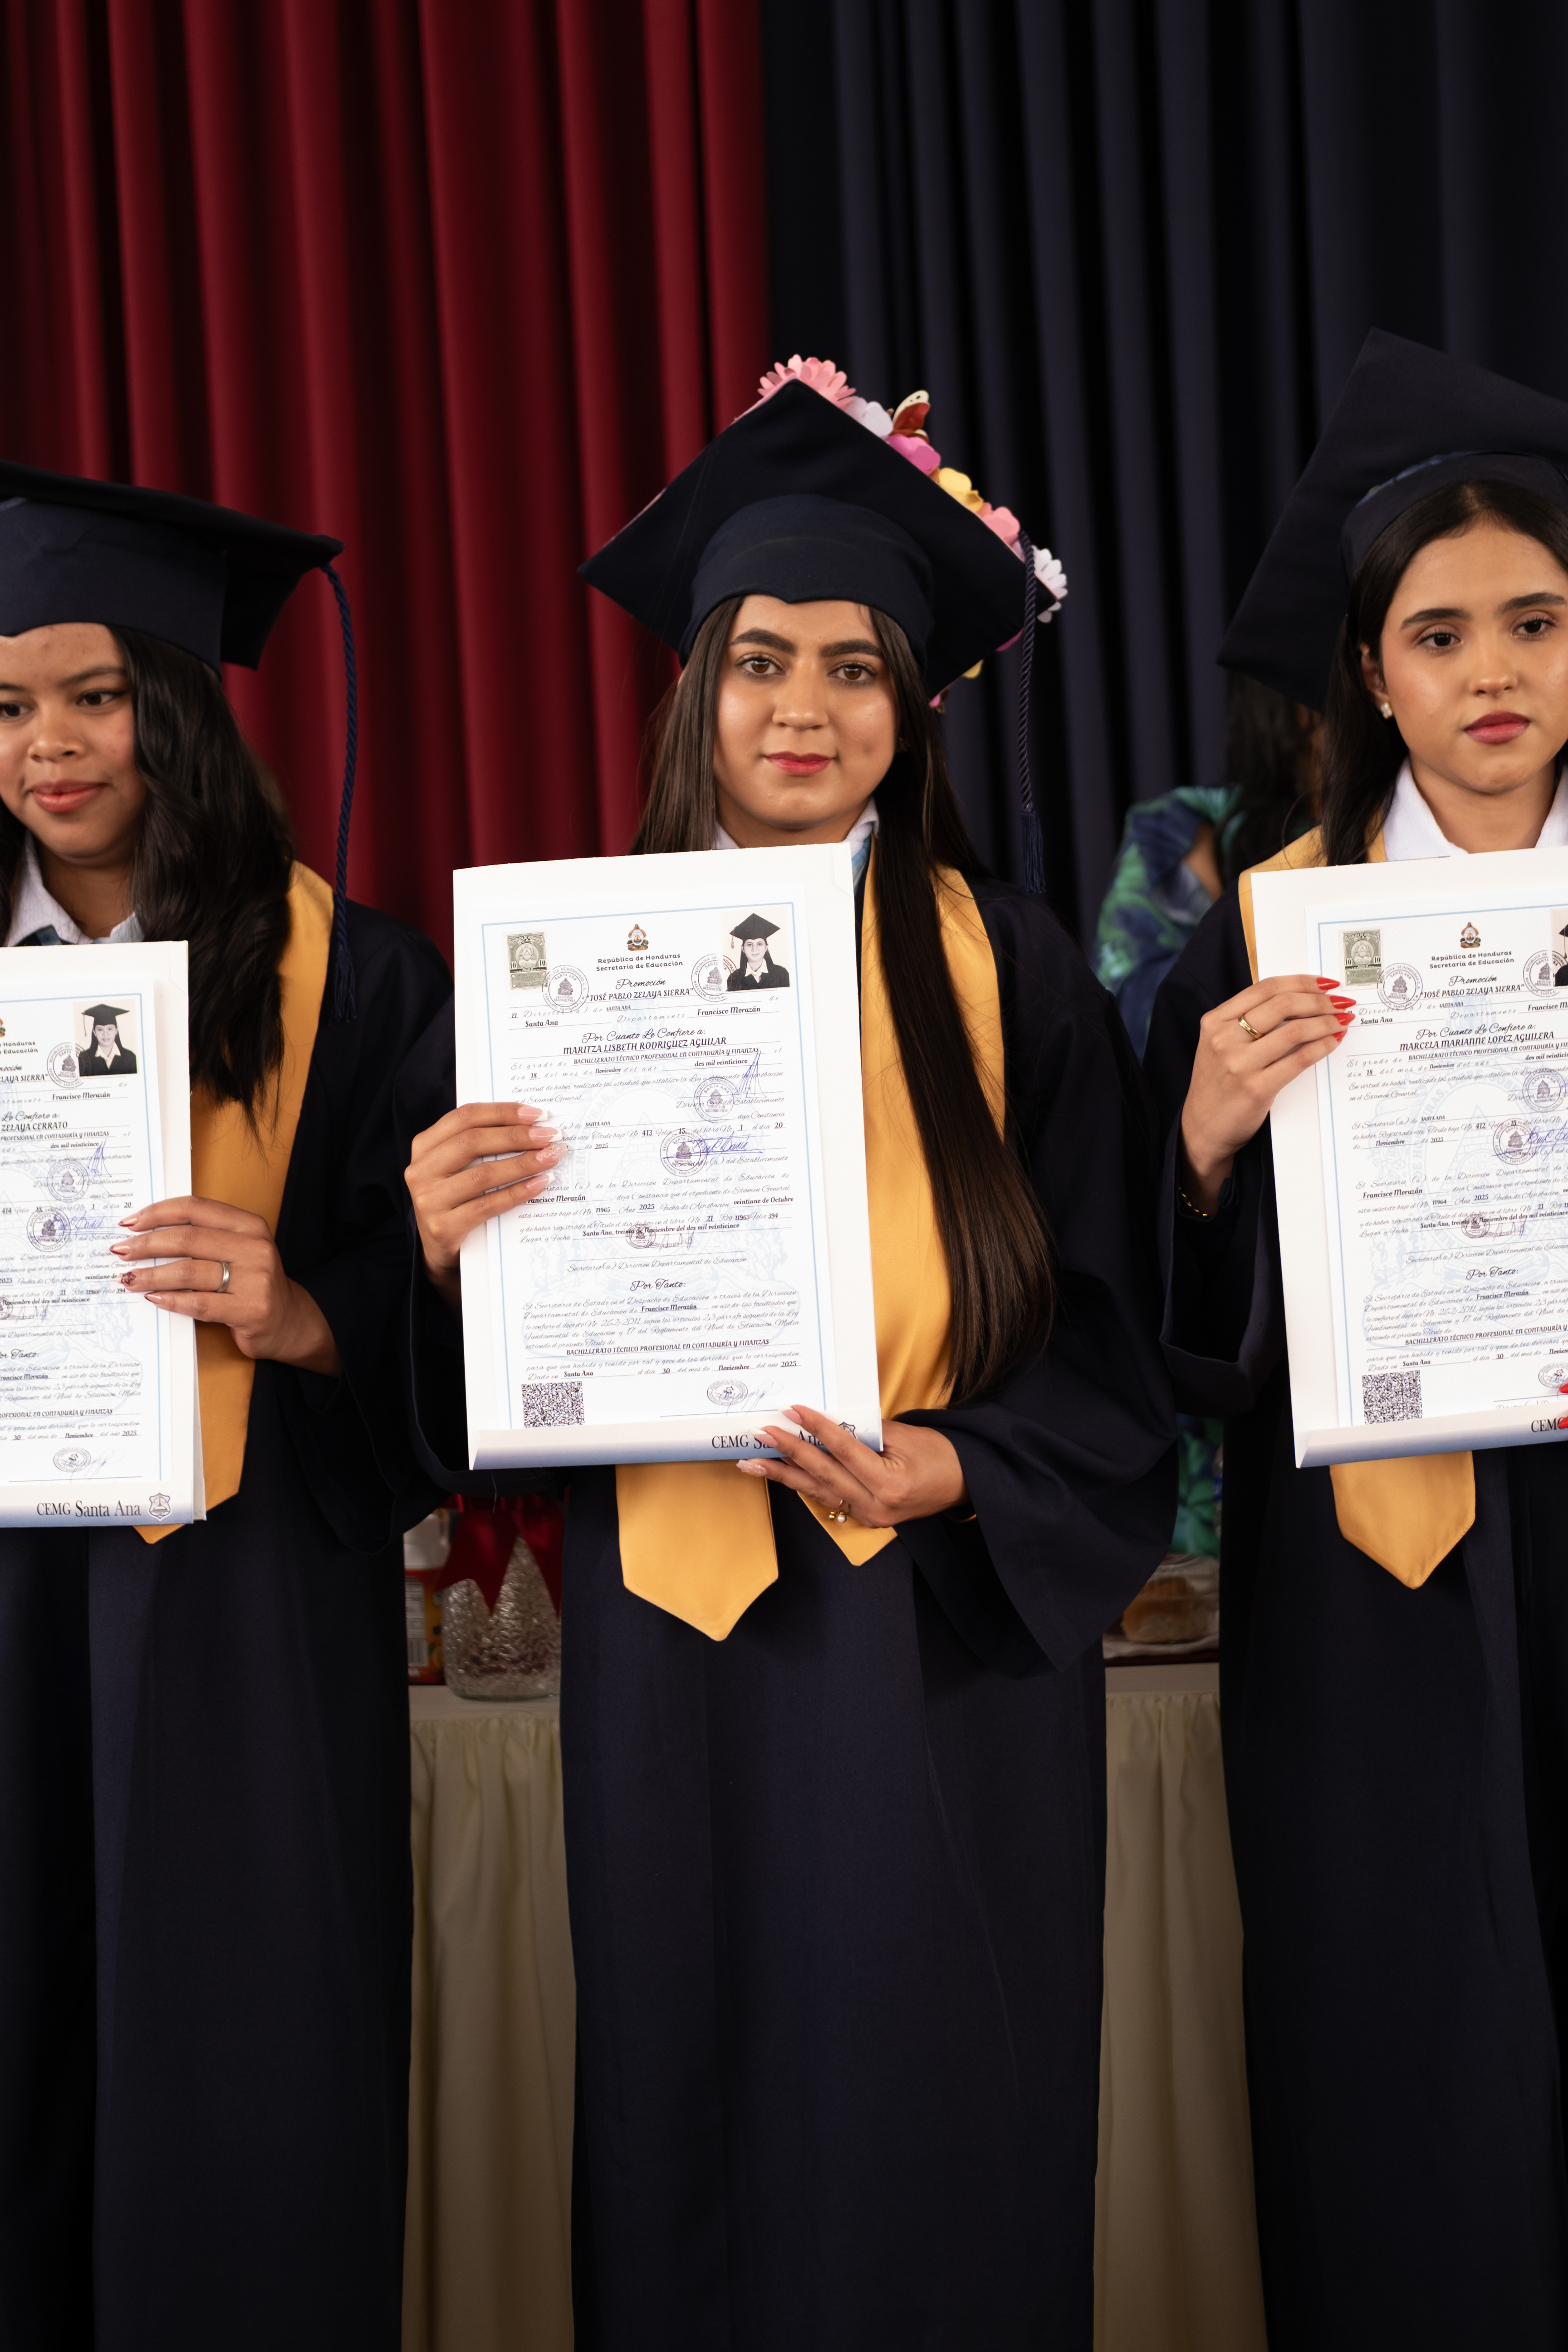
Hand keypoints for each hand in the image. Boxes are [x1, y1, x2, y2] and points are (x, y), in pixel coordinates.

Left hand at [112, 1197, 341, 1373]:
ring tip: (130, 1278)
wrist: (290, 1321)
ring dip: (152, 1275)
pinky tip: (154, 1298)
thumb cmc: (253, 1283)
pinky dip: (172, 1300)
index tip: (129, 1222)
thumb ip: (204, 1238)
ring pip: (189, 1271)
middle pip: (188, 1239)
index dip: (158, 1213)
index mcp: (249, 1225)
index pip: (195, 1208)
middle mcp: (255, 1248)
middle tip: (120, 1251)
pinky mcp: (250, 1310)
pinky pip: (200, 1303)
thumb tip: (147, 1233)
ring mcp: (255, 1279)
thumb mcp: (238, 1250)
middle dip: (147, 1244)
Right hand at [406, 1101, 562, 1314]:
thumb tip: (530, 1125)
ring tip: (551, 1158)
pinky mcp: (442, 1228)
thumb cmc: (457, 1200)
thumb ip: (481, 1145)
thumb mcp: (459, 1167)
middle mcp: (420, 1170)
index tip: (535, 1114)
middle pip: (473, 1142)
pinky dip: (517, 1193)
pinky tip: (540, 1184)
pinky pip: (488, 1206)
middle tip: (549, 1136)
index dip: (501, 1112)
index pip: (464, 1117)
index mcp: (424, 1146)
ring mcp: (428, 1200)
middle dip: (516, 1136)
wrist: (441, 1251)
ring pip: (482, 1174)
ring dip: (522, 1164)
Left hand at [738, 1402, 968, 1526]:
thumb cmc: (940, 1456)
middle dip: (787, 1452)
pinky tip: (782, 1474)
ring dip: (783, 1474)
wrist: (964, 1484)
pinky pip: (828, 1499)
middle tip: (759, 1436)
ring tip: (752, 1462)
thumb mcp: (906, 1436)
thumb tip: (829, 1421)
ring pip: (817, 1491)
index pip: (843, 1451)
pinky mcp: (866, 1517)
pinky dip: (804, 1485)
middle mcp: (874, 1505)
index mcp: (888, 1485)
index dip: (816, 1428)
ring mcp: (869, 1516)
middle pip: (822, 1474)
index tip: (792, 1410)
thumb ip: (867, 1431)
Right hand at [1180, 973, 1353, 1208]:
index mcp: (1214, 1021)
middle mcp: (1224, 1039)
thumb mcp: (1220, 1044)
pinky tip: (1333, 1042)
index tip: (1324, 984)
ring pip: (1294, 1030)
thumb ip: (1247, 1021)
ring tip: (1341, 1021)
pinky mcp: (1256, 1089)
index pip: (1265, 988)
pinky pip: (1299, 1059)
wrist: (1203, 1128)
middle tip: (1339, 1003)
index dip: (1301, 982)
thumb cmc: (1218, 1083)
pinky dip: (1322, 1047)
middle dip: (1319, 1000)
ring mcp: (1239, 1064)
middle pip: (1282, 1004)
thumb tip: (1298, 999)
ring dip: (1325, 1022)